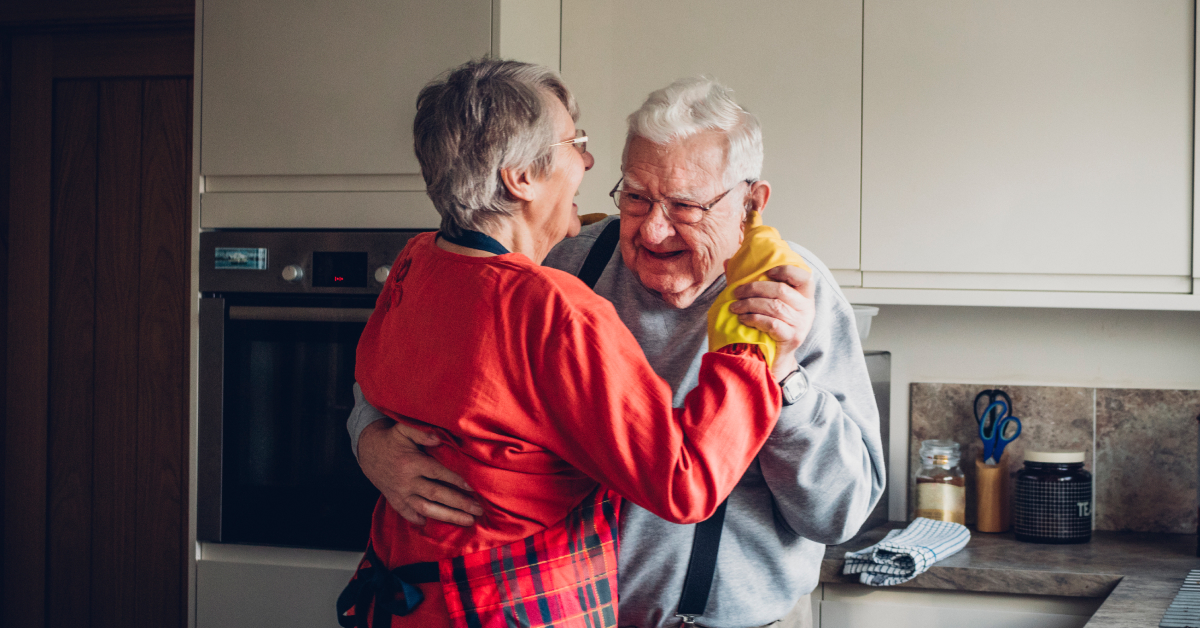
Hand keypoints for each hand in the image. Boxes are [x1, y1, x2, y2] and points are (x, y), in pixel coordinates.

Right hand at [357, 419, 483, 525]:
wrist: (368, 451)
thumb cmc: (392, 439)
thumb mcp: (404, 429)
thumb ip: (421, 432)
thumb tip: (439, 437)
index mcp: (412, 463)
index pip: (438, 473)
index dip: (456, 480)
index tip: (473, 488)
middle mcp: (406, 481)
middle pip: (436, 494)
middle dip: (459, 503)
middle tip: (479, 510)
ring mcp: (400, 493)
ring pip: (426, 509)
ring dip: (448, 516)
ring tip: (468, 521)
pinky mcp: (395, 500)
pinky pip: (409, 514)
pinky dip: (422, 520)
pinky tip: (439, 525)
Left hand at [728, 264, 814, 380]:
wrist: (775, 359)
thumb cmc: (769, 326)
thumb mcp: (765, 304)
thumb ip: (750, 282)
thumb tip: (727, 261)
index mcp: (804, 296)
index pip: (803, 276)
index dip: (785, 270)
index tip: (766, 272)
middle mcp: (806, 308)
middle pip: (781, 290)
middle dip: (754, 289)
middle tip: (736, 293)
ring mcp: (801, 324)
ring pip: (774, 306)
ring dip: (750, 304)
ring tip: (734, 307)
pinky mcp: (792, 338)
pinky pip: (772, 323)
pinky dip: (754, 319)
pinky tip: (742, 318)